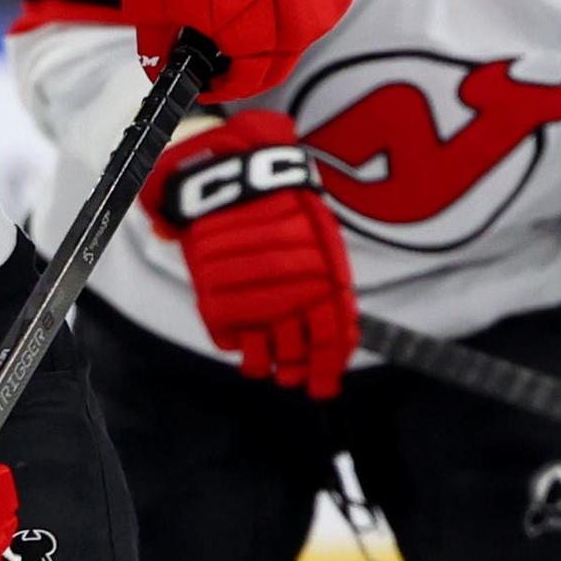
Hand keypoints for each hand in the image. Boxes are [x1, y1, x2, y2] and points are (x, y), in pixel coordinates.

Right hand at [146, 108, 356, 395]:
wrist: (231, 176)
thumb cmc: (281, 202)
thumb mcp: (318, 235)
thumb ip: (330, 283)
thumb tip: (342, 331)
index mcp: (326, 279)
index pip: (334, 339)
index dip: (330, 367)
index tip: (325, 385)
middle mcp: (292, 296)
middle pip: (299, 354)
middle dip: (299, 373)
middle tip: (295, 381)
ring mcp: (254, 302)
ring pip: (264, 356)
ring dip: (268, 368)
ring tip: (268, 369)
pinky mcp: (218, 302)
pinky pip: (228, 341)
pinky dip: (236, 347)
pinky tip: (242, 344)